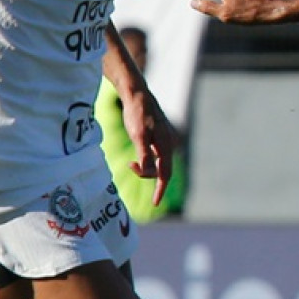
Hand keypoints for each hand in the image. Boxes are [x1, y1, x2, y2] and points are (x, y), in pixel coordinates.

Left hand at [120, 84, 179, 206]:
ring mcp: (164, 141)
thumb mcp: (138, 135)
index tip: (155, 203)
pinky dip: (146, 161)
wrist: (137, 95)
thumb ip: (143, 154)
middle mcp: (168, 145)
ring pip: (157, 164)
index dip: (160, 190)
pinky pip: (155, 156)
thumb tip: (147, 171)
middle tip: (130, 166)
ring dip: (145, 168)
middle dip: (147, 176)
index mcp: (165, 146)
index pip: (165, 174)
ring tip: (130, 162)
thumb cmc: (137, 114)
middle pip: (161, 171)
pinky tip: (137, 157)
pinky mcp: (158, 138)